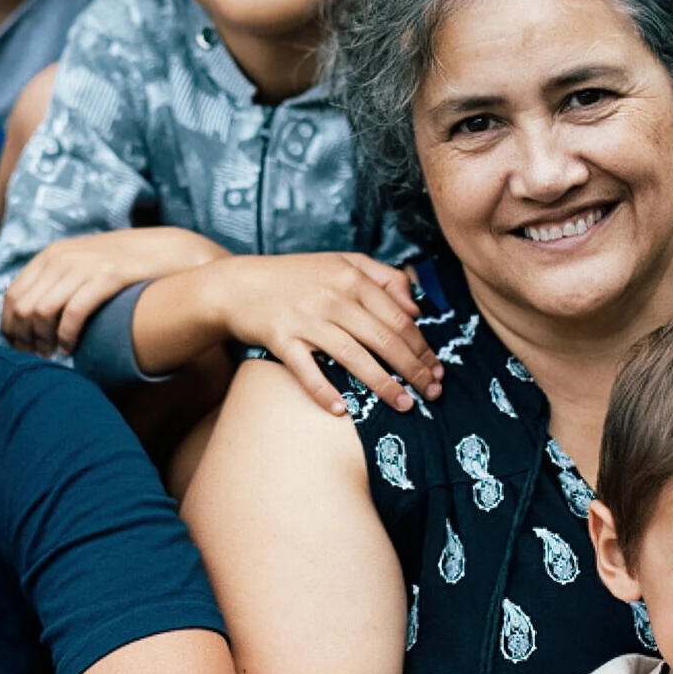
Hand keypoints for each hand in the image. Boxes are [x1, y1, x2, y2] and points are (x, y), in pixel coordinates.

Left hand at [0, 229, 230, 357]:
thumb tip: (31, 316)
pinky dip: (67, 336)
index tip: (21, 349)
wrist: (170, 251)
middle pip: (23, 308)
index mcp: (51, 255)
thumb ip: (57, 282)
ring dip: (44, 341)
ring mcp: (84, 265)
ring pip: (41, 312)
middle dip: (25, 339)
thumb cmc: (126, 267)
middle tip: (38, 357)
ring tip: (55, 355)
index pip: (11, 296)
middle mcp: (62, 257)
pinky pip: (73, 313)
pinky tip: (72, 349)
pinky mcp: (107, 276)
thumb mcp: (84, 265)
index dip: (10, 328)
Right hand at [183, 252, 439, 414]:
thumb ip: (383, 277)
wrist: (237, 285)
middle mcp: (332, 297)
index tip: (436, 368)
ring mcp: (306, 319)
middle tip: (431, 393)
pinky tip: (341, 410)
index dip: (422, 346)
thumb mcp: (342, 262)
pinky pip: (306, 370)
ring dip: (383, 384)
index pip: (398, 317)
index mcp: (352, 277)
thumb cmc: (295, 276)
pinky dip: (323, 391)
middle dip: (413, 369)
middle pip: (384, 338)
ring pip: (353, 356)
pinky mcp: (280, 338)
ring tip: (404, 405)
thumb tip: (417, 309)